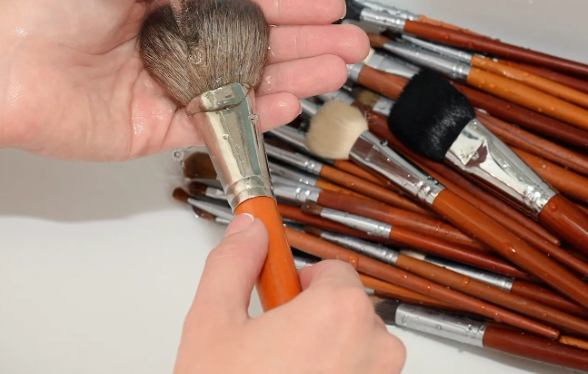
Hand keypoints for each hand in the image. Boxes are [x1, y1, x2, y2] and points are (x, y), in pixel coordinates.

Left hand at [0, 0, 368, 160]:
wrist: (7, 68)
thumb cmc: (49, 13)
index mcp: (168, 11)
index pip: (242, 7)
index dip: (286, 6)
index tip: (326, 6)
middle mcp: (177, 52)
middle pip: (255, 50)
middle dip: (305, 46)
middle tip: (348, 46)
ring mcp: (172, 92)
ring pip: (245, 88)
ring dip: (294, 80)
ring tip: (335, 72)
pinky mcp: (158, 131)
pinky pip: (217, 124)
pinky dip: (254, 116)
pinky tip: (289, 103)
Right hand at [173, 214, 406, 373]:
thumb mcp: (212, 326)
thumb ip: (233, 264)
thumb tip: (248, 230)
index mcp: (340, 313)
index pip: (332, 270)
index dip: (295, 282)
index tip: (274, 290)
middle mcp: (376, 350)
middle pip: (346, 312)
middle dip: (308, 321)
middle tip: (264, 347)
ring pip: (353, 353)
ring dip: (322, 358)